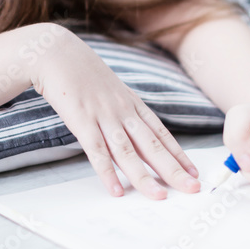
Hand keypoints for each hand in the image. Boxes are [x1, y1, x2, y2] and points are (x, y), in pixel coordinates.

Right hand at [31, 31, 200, 199]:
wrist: (56, 52)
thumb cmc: (81, 71)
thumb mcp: (110, 88)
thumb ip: (122, 108)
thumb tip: (133, 129)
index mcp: (131, 103)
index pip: (160, 133)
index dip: (178, 154)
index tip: (193, 172)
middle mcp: (122, 111)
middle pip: (152, 145)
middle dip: (173, 169)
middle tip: (192, 189)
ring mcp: (103, 116)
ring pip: (127, 152)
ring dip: (144, 177)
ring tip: (159, 196)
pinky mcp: (81, 120)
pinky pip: (96, 151)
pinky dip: (107, 172)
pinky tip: (116, 190)